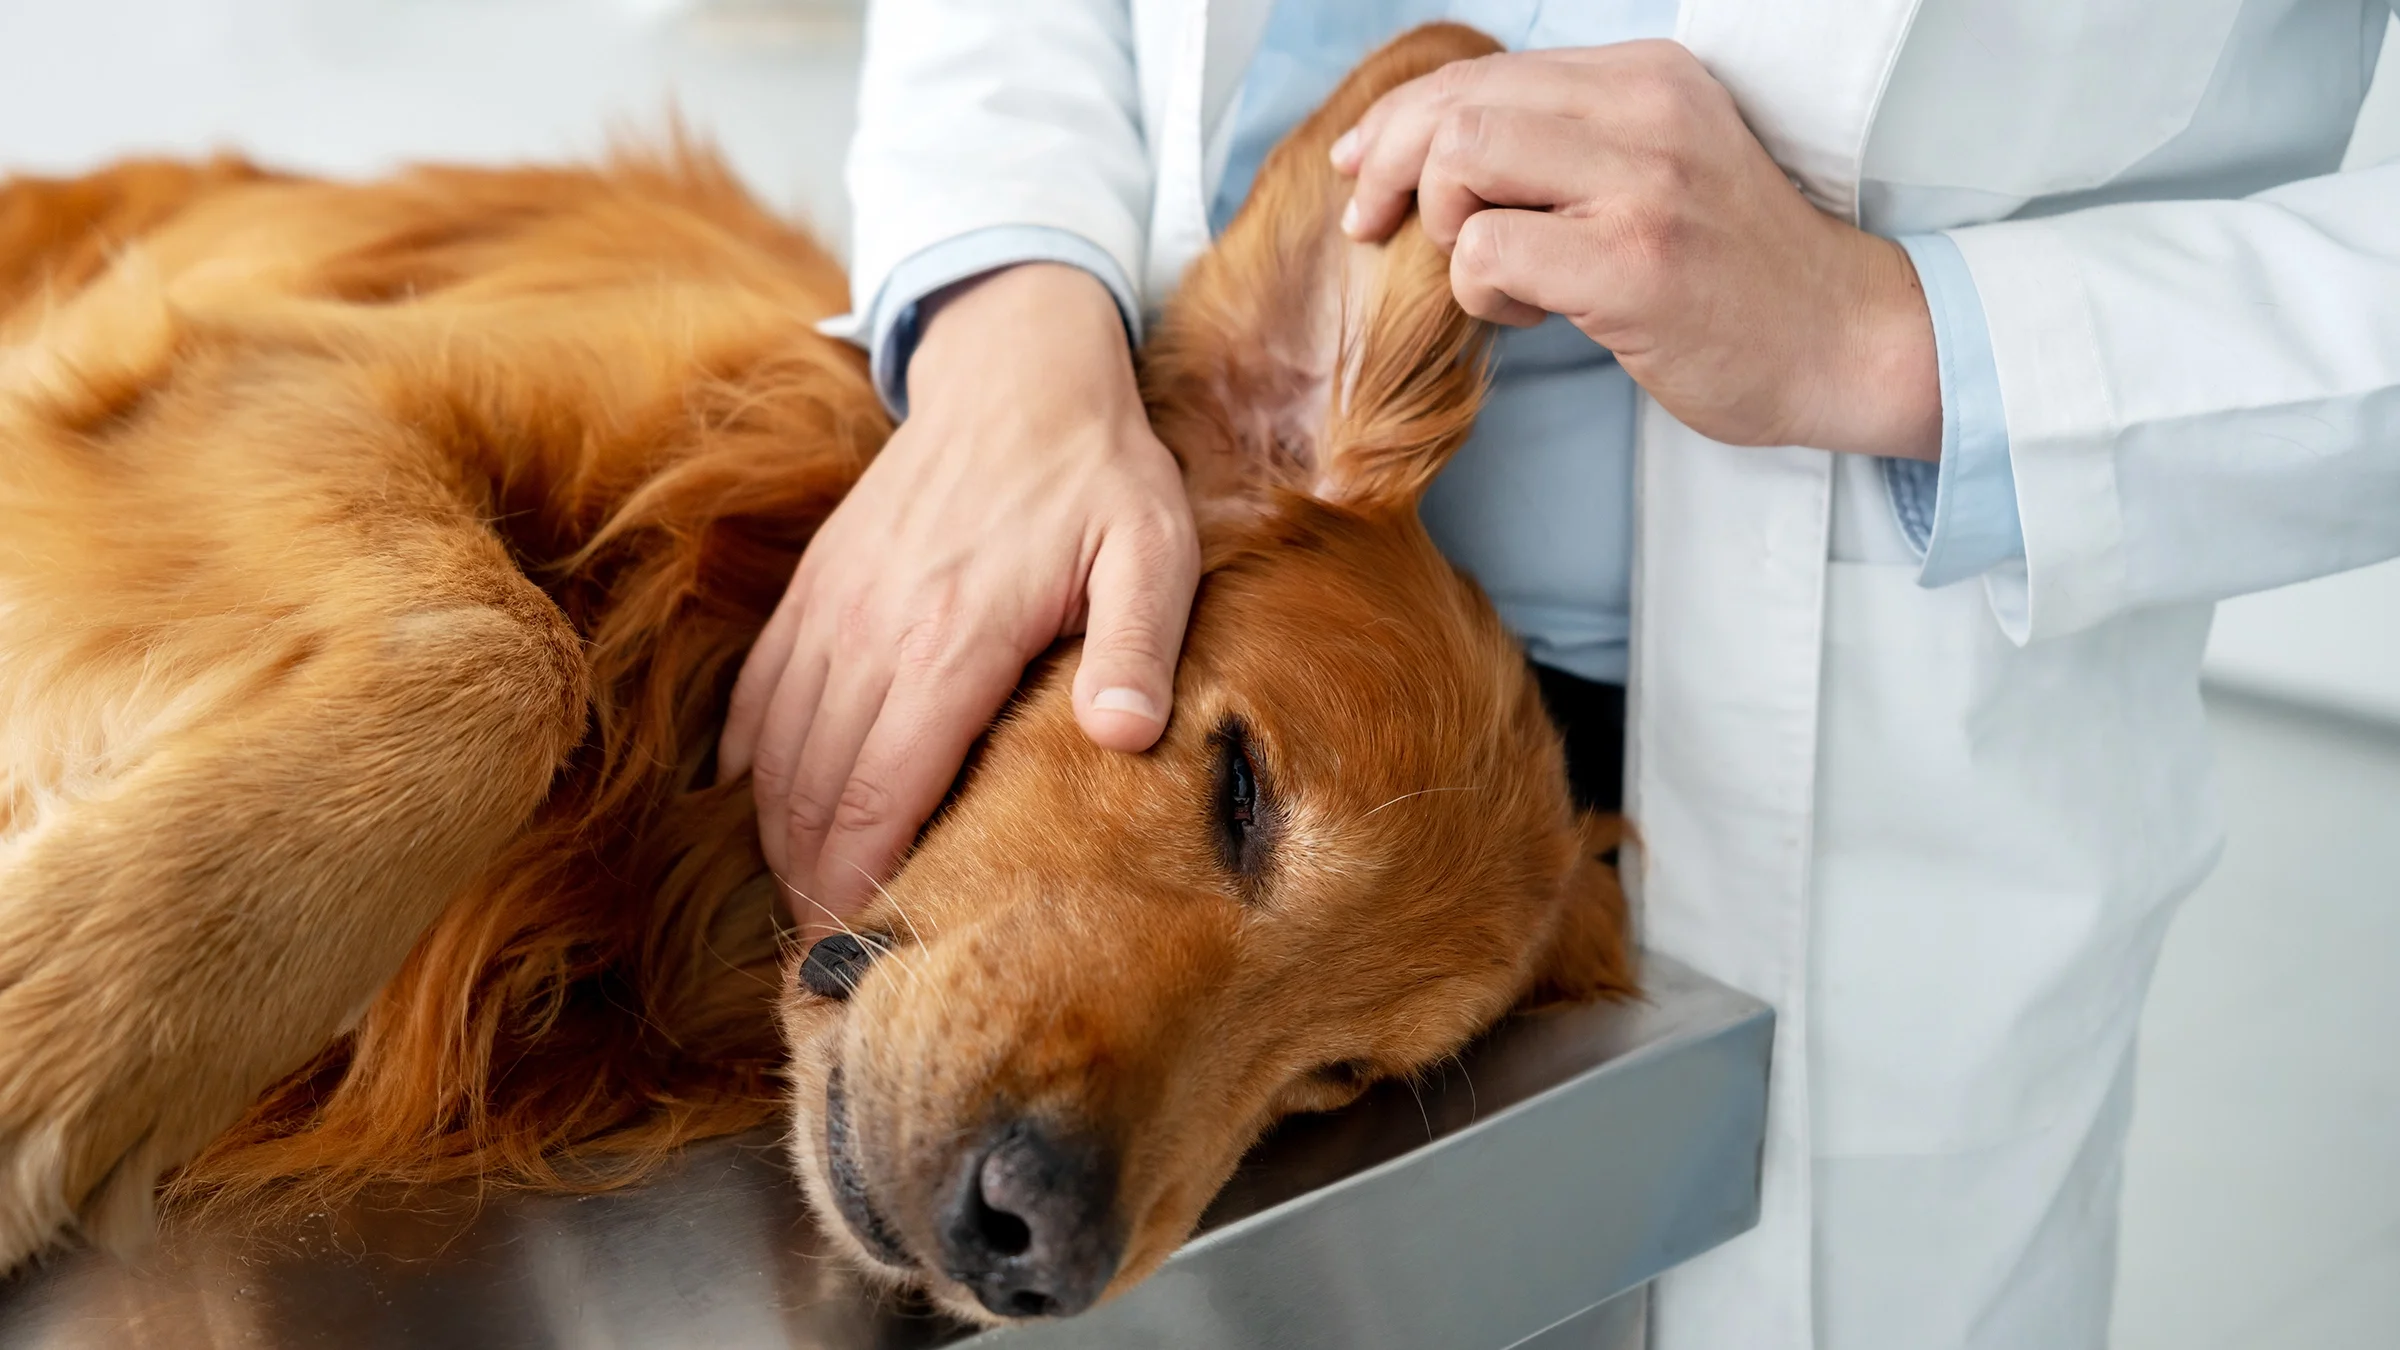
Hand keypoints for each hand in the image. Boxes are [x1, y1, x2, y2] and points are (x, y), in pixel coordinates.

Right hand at [719, 263, 1200, 932]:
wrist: (1016, 368)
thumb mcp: (1154, 549)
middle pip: (817, 791)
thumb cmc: (1099, 472)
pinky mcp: (814, 587)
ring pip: (779, 752)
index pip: (881, 793)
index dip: (856, 884)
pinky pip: (761, 693)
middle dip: (812, 885)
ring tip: (803, 906)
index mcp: (952, 641)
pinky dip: (753, 762)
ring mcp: (832, 607)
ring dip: (782, 836)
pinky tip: (762, 808)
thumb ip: (1141, 645)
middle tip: (828, 962)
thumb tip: (1124, 738)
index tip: (853, 956)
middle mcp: (873, 632)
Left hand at [1332, 41, 1938, 460]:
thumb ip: (1567, 140)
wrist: (1842, 339)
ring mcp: (1643, 184)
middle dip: (1389, 169)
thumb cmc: (1735, 271)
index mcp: (1645, 76)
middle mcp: (1646, 110)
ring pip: (1461, 162)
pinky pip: (1488, 251)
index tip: (1362, 170)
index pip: (1482, 73)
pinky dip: (1481, 290)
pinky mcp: (1632, 263)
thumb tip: (1428, 143)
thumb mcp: (1660, 163)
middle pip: (1455, 107)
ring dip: (1445, 228)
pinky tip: (1535, 313)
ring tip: (1494, 272)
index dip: (1399, 121)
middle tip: (1376, 228)